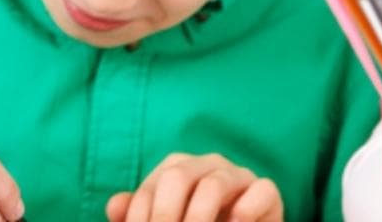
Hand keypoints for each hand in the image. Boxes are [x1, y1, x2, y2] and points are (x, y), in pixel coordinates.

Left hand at [105, 152, 282, 221]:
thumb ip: (139, 216)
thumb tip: (114, 206)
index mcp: (176, 169)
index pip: (150, 189)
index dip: (141, 219)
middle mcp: (206, 165)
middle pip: (178, 177)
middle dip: (166, 216)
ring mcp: (238, 175)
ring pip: (214, 185)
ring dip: (200, 219)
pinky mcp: (266, 191)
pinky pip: (260, 190)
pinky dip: (246, 210)